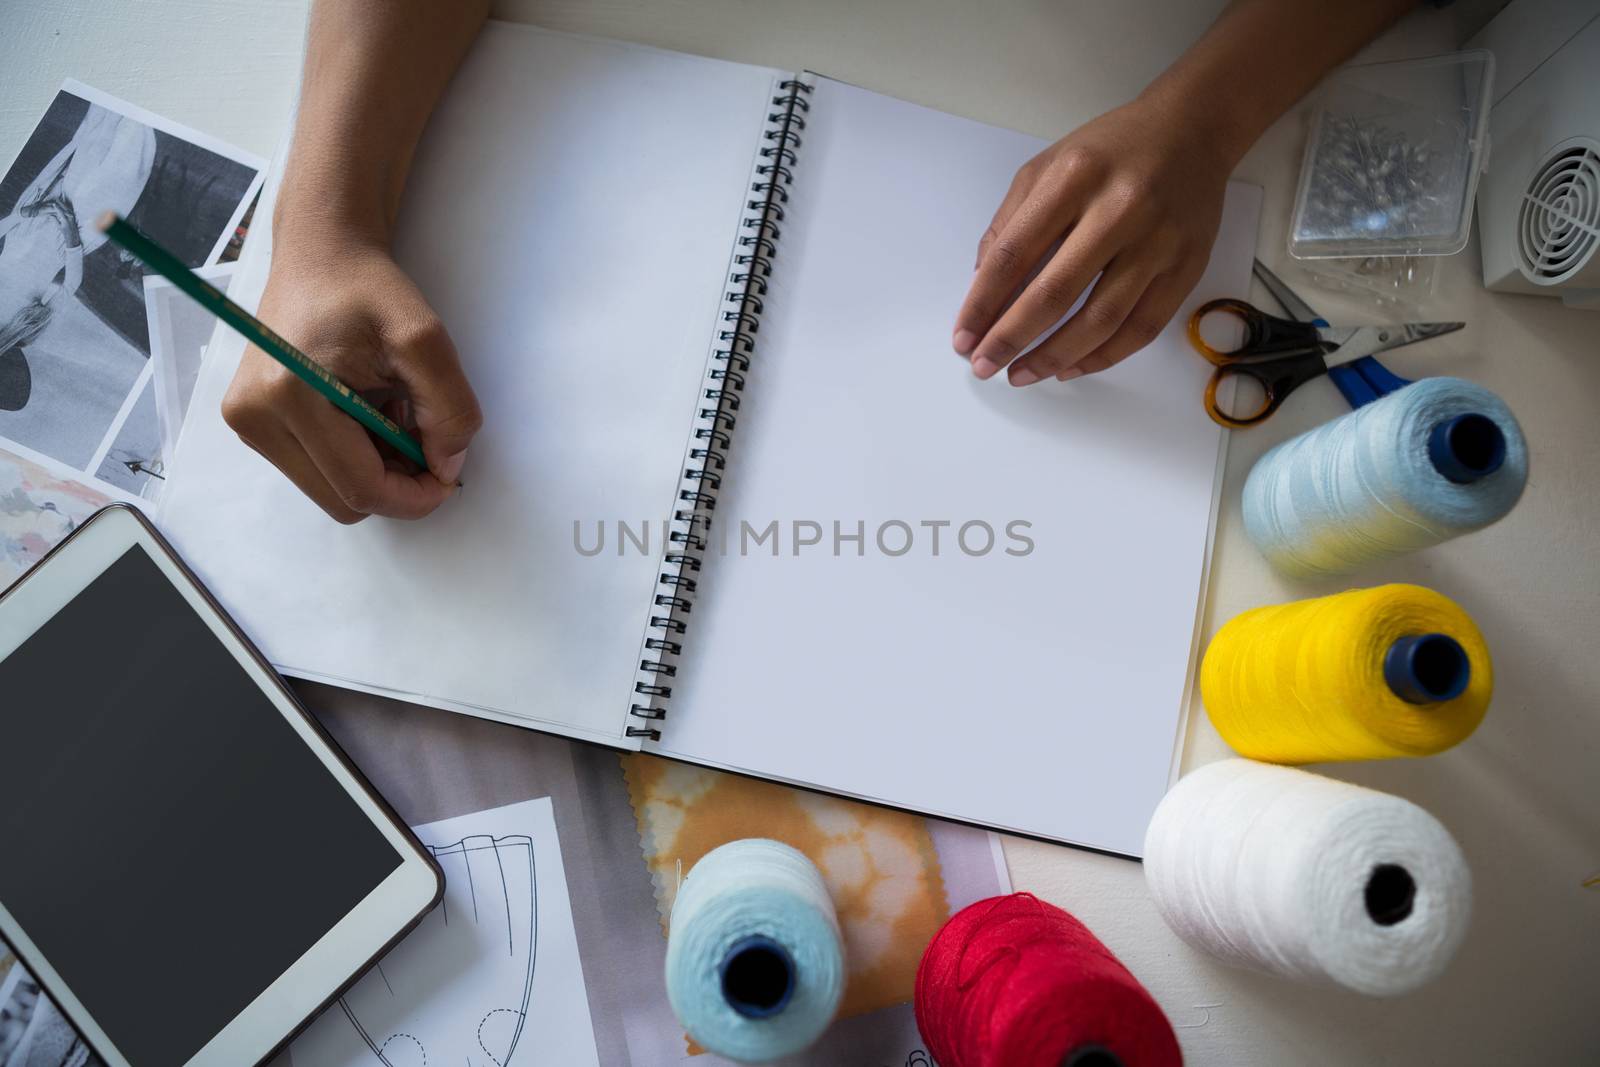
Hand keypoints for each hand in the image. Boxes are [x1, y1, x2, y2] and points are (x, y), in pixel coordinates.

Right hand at [222, 237, 481, 523]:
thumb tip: (446, 467)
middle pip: (343, 500)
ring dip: (375, 468)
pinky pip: (316, 471)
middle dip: (395, 483)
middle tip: (425, 438)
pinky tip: (367, 413)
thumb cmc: (366, 288)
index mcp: (288, 395)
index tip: (447, 476)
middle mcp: (253, 416)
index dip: (413, 497)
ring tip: (390, 412)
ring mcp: (246, 422)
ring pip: (331, 491)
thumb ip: (448, 407)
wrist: (321, 255)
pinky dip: (354, 457)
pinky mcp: (251, 423)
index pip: (359, 488)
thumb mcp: (424, 337)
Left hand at [952, 97, 1230, 385]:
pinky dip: (1103, 356)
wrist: (1192, 130)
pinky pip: (1142, 327)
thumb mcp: (1046, 167)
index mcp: (1073, 177)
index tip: (963, 338)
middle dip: (1011, 339)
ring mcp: (1158, 240)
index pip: (1013, 253)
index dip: (982, 303)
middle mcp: (1119, 207)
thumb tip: (982, 291)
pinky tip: (1071, 366)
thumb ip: (1010, 224)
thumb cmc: (1109, 151)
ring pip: (1101, 319)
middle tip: (985, 366)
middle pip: (1055, 292)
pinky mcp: (1187, 266)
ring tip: (1023, 374)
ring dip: (1055, 357)